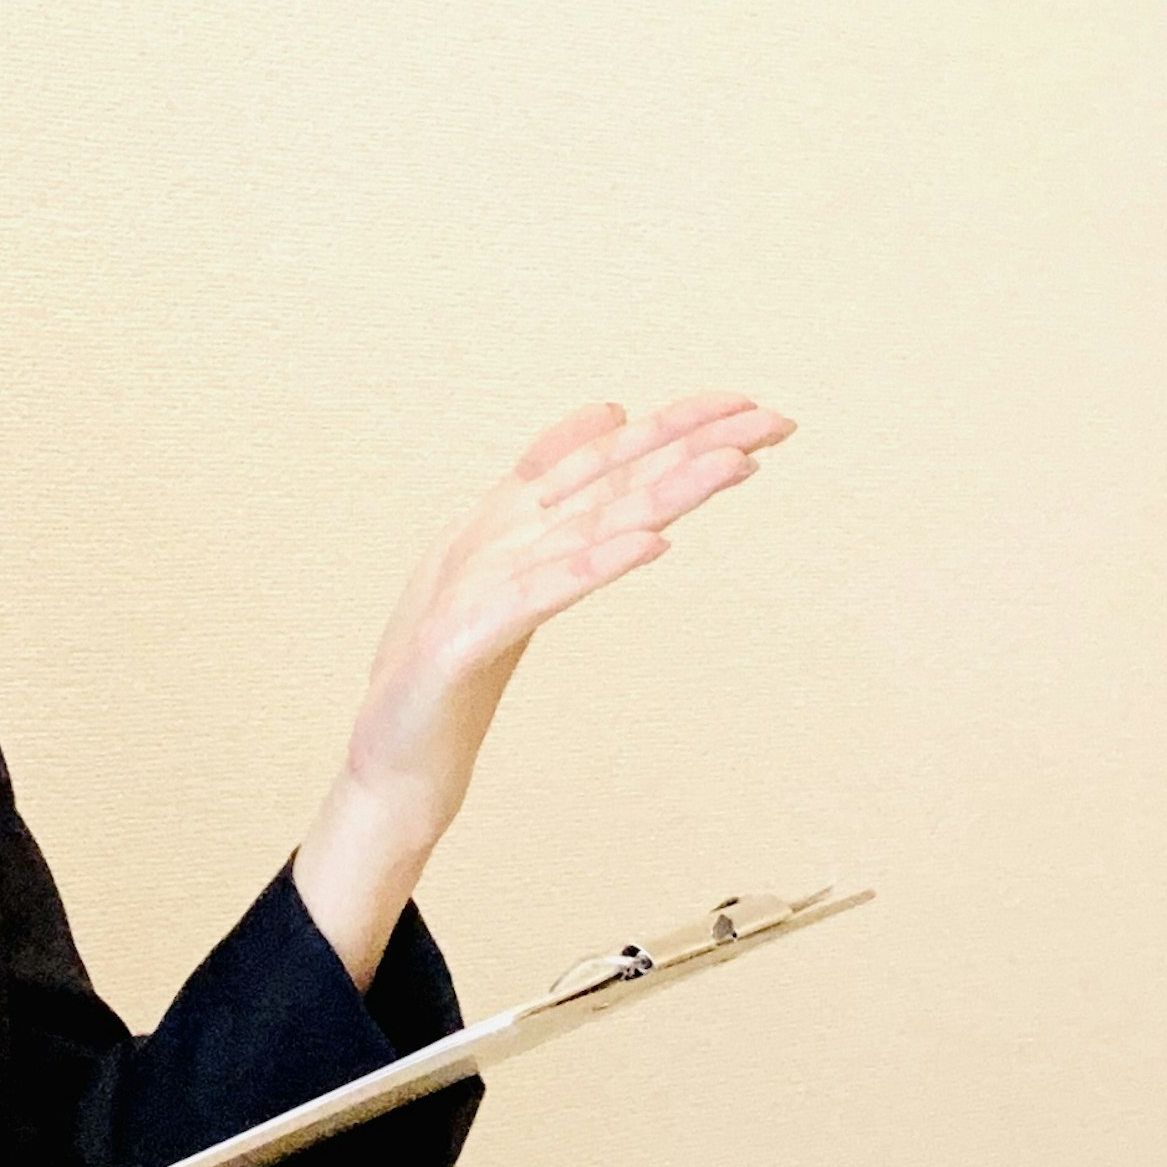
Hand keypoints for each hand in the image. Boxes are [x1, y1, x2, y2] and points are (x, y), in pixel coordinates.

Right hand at [293, 392, 795, 979]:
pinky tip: (649, 544)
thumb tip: (610, 414)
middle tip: (770, 419)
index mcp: (513, 521)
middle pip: (609, 480)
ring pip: (588, 526)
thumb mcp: (504, 562)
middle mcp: (500, 539)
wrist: (397, 757)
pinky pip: (540, 597)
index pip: (606, 459)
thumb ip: (548, 484)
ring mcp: (481, 586)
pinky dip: (593, 566)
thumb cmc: (450, 666)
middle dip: (691, 446)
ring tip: (730, 467)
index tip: (751, 409)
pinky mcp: (463, 640)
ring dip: (663, 493)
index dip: (676, 429)